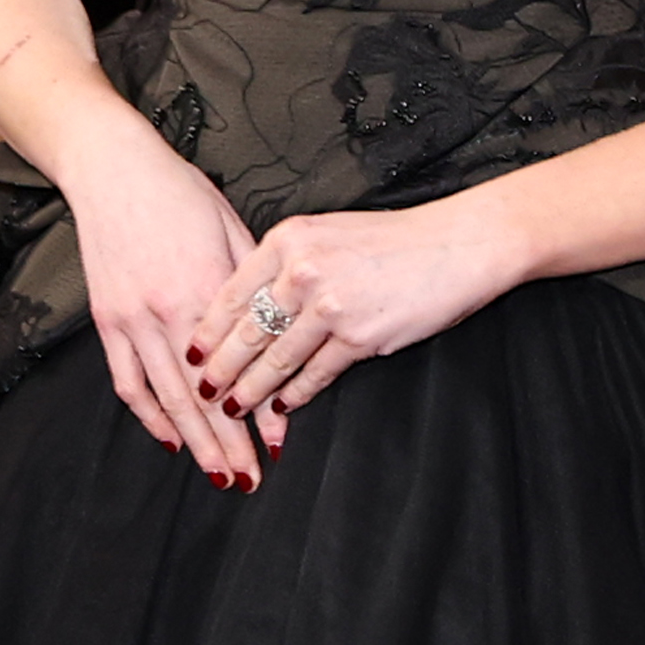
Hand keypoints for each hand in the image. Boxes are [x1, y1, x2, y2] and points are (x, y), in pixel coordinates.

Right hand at [61, 113, 269, 483]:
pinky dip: (148, 416)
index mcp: (208, 289)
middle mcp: (168, 312)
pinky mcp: (107, 320)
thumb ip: (253, 286)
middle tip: (249, 481)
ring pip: (166, 399)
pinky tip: (169, 439)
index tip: (278, 446)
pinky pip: (127, 382)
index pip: (240, 369)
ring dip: (194, 443)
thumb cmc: (181, 194)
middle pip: (204, 397)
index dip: (259, 413)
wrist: (113, 170)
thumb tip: (281, 332)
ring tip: (216, 475)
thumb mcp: (232, 230)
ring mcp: (132, 320)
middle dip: (228, 445)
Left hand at [186, 194, 532, 443]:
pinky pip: (314, 374)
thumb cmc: (392, 241)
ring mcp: (330, 306)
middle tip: (201, 394)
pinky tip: (282, 408)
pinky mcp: (359, 337)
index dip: (206, 331)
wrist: (455, 246)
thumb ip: (285, 263)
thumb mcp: (326, 234)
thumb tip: (247, 304)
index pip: (231, 293)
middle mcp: (302, 271)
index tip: (189, 355)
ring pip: (275, 359)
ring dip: (250, 391)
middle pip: (245, 332)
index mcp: (288, 240)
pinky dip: (295, 396)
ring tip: (233, 410)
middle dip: (219, 370)